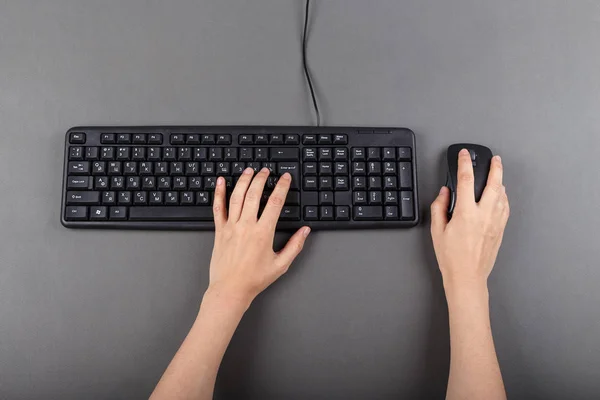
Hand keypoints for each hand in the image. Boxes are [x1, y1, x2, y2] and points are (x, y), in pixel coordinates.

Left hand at [207, 167, 310, 304]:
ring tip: (249, 171)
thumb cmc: (254, 279)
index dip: (282, 187)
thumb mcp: (281, 264)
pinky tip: (221, 182)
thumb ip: (295, 246)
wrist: (230, 290)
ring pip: (237, 197)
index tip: (285, 178)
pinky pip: (218, 208)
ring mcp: (231, 227)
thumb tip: (305, 231)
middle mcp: (246, 226)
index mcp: (263, 233)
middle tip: (266, 171)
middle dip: (262, 179)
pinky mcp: (219, 231)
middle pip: (255, 194)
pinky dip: (219, 193)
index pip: (275, 203)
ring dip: (244, 181)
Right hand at [430, 149, 508, 287]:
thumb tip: (444, 192)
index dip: (464, 163)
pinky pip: (505, 207)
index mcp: (466, 213)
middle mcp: (484, 215)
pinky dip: (503, 197)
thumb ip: (439, 207)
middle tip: (495, 159)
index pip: (466, 180)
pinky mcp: (500, 230)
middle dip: (495, 168)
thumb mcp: (437, 230)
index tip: (464, 155)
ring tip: (497, 175)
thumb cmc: (451, 257)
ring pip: (502, 195)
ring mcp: (495, 222)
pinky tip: (500, 195)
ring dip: (500, 182)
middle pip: (494, 183)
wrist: (467, 277)